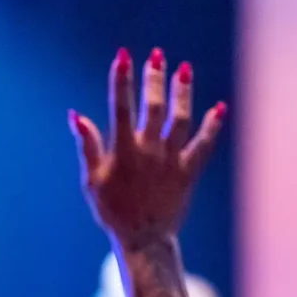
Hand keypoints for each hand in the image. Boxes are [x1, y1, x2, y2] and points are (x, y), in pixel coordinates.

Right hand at [69, 48, 225, 242]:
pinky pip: (203, 146)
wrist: (143, 241)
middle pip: (153, 108)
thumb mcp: (93, 181)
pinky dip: (212, 127)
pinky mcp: (189, 173)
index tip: (123, 55)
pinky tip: (220, 108)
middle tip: (157, 55)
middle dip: (154, 79)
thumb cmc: (113, 211)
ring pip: (180, 120)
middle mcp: (149, 153)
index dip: (121, 81)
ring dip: (182, 94)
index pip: (120, 109)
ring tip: (184, 70)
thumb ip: (87, 147)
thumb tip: (76, 115)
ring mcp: (171, 162)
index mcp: (123, 152)